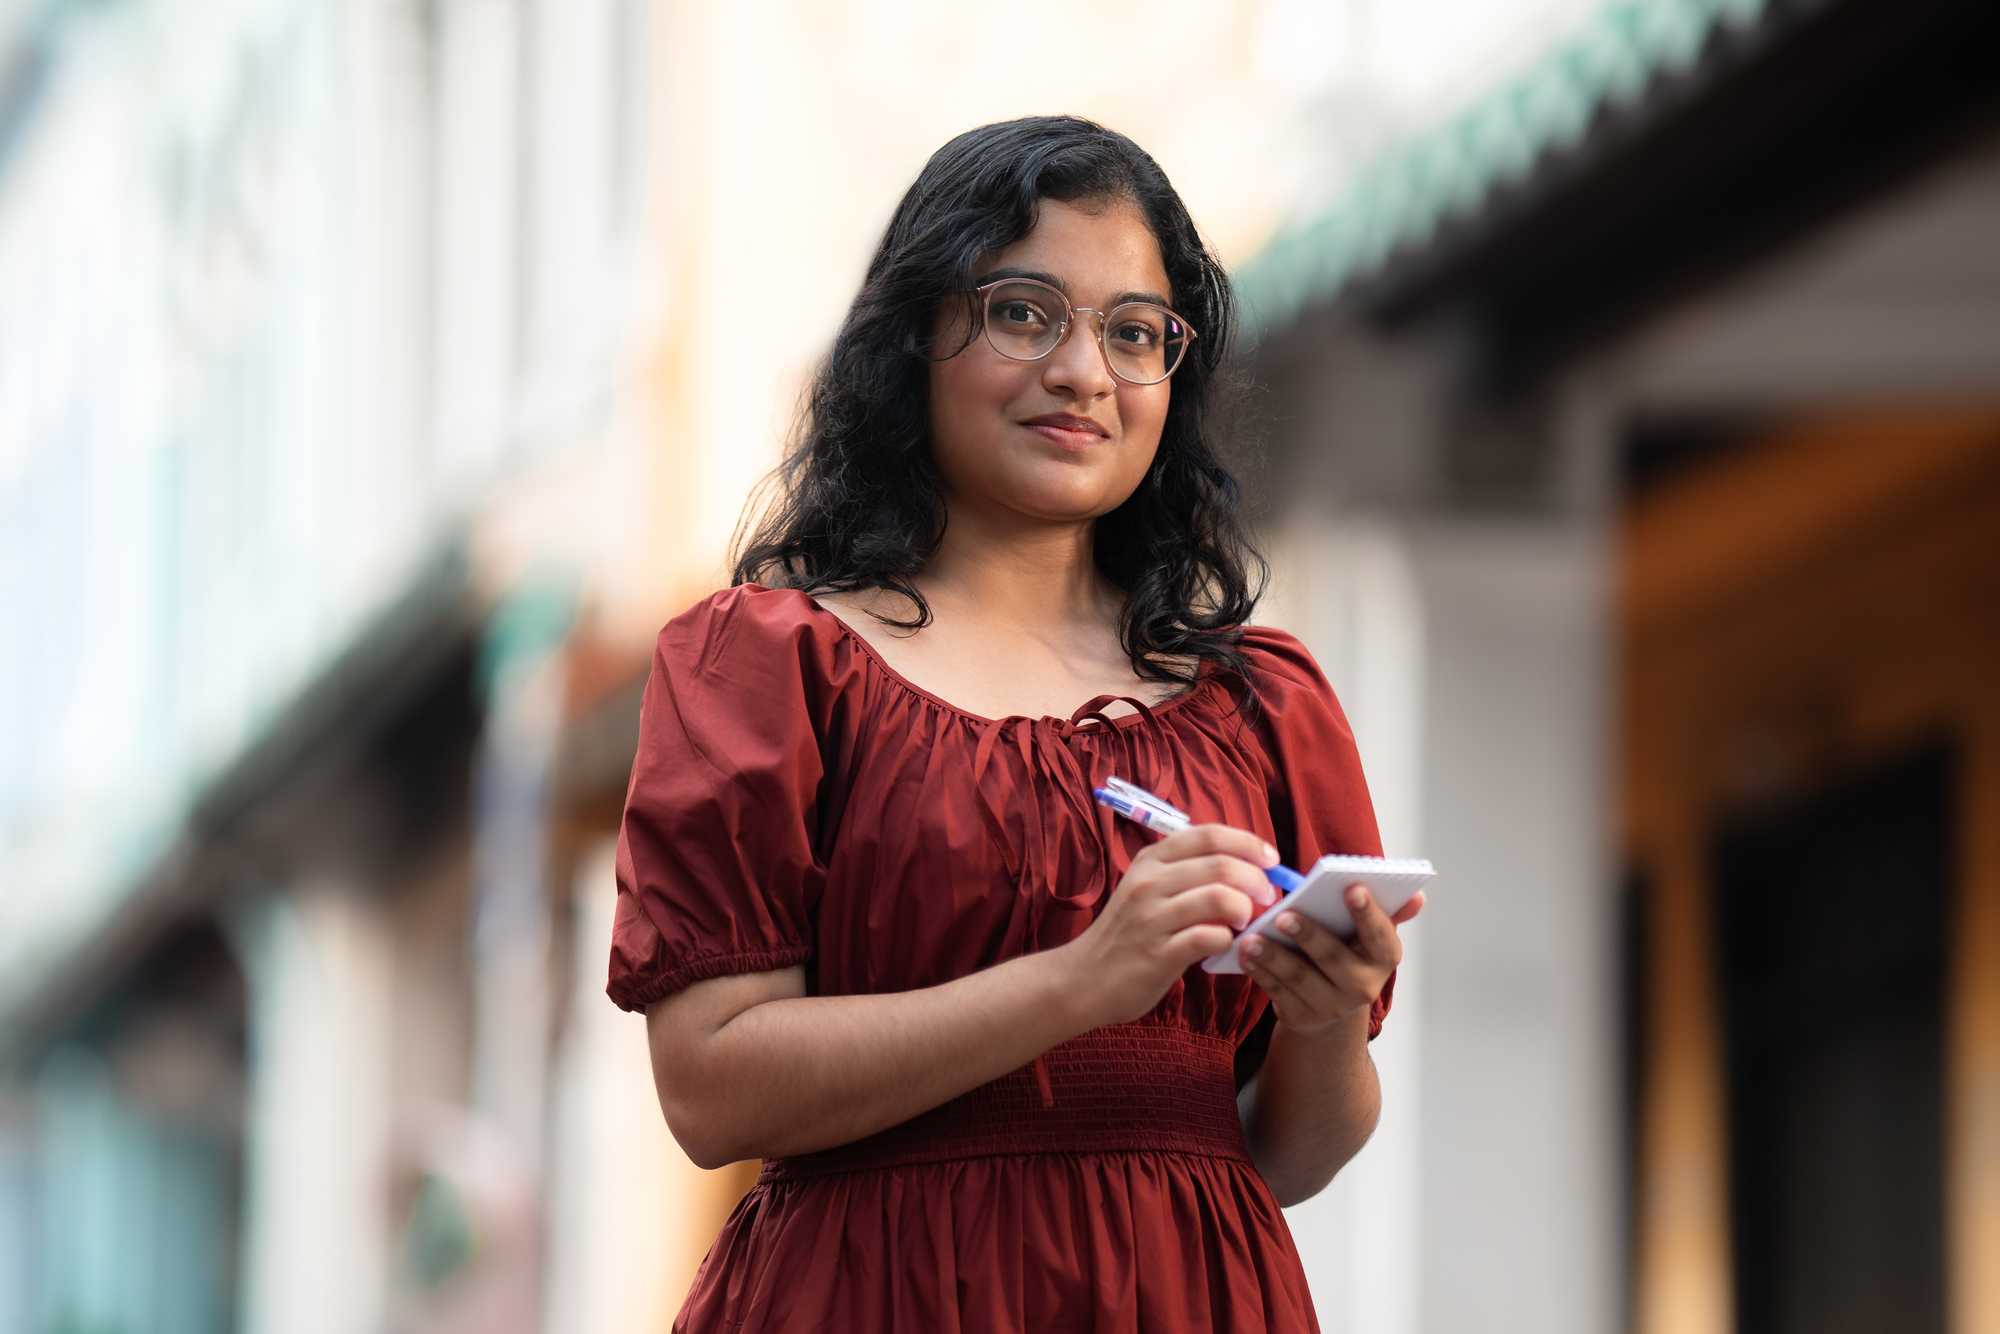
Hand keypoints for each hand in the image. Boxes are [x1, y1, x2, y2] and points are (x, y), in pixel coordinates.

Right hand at [1060, 823, 1281, 1027]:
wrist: (1082, 980)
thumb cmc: (1126, 934)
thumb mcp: (1147, 890)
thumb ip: (1187, 876)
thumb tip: (1245, 869)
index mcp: (1151, 860)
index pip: (1209, 834)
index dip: (1248, 843)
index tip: (1271, 860)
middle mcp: (1150, 882)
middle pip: (1221, 864)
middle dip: (1257, 880)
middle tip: (1267, 897)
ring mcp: (1152, 918)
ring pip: (1220, 897)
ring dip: (1245, 909)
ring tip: (1245, 922)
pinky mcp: (1158, 954)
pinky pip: (1209, 936)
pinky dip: (1228, 940)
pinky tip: (1225, 945)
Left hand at [1239, 884, 1423, 1036]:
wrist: (1331, 1008)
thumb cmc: (1349, 955)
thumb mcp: (1369, 936)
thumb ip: (1386, 913)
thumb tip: (1418, 897)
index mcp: (1383, 958)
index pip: (1380, 935)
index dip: (1368, 913)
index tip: (1352, 887)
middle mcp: (1362, 986)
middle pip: (1334, 958)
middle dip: (1309, 935)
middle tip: (1285, 914)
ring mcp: (1331, 1006)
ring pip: (1299, 978)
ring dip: (1274, 956)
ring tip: (1252, 937)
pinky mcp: (1300, 1017)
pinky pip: (1277, 992)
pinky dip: (1259, 972)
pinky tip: (1244, 954)